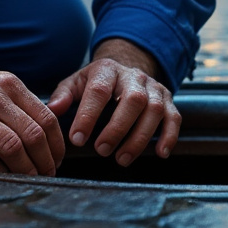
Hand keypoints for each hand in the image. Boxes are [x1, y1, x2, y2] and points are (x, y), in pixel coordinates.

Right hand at [0, 35, 64, 175]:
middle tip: (47, 173)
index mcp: (7, 84)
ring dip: (26, 169)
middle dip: (45, 160)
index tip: (57, 158)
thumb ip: (16, 102)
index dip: (56, 144)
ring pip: (13, 147)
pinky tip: (3, 176)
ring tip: (29, 178)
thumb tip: (47, 129)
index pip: (45, 117)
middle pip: (33, 134)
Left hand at [46, 38, 180, 166]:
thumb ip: (63, 94)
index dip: (88, 115)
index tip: (77, 139)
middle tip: (102, 150)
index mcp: (107, 70)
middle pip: (133, 100)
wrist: (125, 69)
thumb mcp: (77, 82)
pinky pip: (174, 117)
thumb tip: (53, 109)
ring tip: (122, 159)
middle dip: (118, 128)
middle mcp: (134, 76)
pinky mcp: (168, 100)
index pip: (99, 90)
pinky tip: (160, 153)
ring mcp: (153, 88)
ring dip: (139, 137)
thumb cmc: (97, 82)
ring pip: (154, 110)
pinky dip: (170, 136)